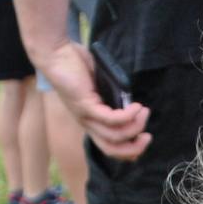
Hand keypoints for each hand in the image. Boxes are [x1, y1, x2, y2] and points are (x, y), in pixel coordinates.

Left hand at [30, 39, 152, 160]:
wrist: (55, 53)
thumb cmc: (76, 66)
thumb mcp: (99, 85)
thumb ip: (112, 96)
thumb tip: (129, 101)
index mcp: (89, 121)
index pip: (108, 147)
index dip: (128, 150)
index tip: (143, 137)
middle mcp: (86, 123)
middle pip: (111, 149)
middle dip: (134, 148)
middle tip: (147, 136)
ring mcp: (85, 116)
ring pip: (114, 136)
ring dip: (135, 127)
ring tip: (143, 111)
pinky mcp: (85, 105)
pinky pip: (111, 119)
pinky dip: (127, 116)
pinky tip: (136, 107)